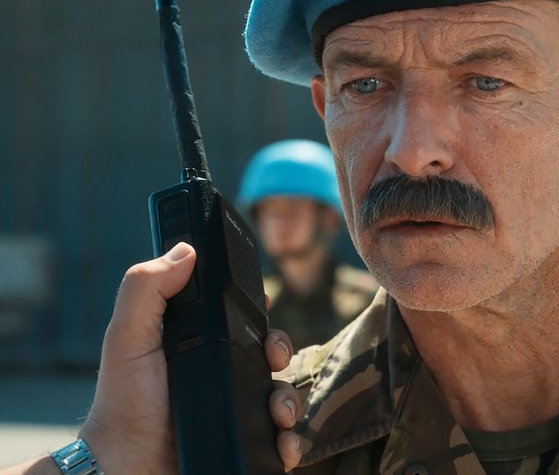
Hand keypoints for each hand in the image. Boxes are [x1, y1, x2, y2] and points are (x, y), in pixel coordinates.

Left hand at [77, 243, 302, 472]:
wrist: (126, 465)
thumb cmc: (122, 403)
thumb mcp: (128, 338)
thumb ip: (146, 289)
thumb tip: (186, 250)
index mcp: (200, 344)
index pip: (242, 319)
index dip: (259, 312)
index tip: (263, 309)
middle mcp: (223, 373)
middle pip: (273, 353)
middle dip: (282, 352)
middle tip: (273, 360)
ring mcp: (237, 409)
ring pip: (285, 395)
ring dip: (291, 400)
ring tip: (277, 412)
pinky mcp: (247, 443)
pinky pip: (284, 439)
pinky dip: (291, 440)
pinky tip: (281, 442)